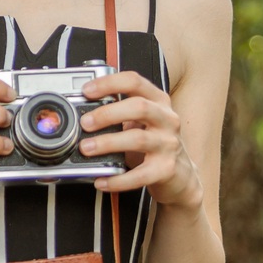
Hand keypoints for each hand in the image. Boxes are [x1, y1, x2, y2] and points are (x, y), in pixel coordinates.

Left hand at [78, 71, 202, 209]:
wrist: (180, 176)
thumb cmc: (154, 143)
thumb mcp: (141, 121)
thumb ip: (119, 111)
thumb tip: (81, 111)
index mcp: (158, 101)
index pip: (135, 81)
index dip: (109, 83)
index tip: (87, 91)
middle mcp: (167, 119)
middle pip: (139, 107)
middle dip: (108, 113)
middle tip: (85, 123)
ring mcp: (168, 144)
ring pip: (138, 139)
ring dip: (108, 143)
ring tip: (86, 148)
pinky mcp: (166, 169)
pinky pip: (140, 174)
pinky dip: (118, 179)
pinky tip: (101, 181)